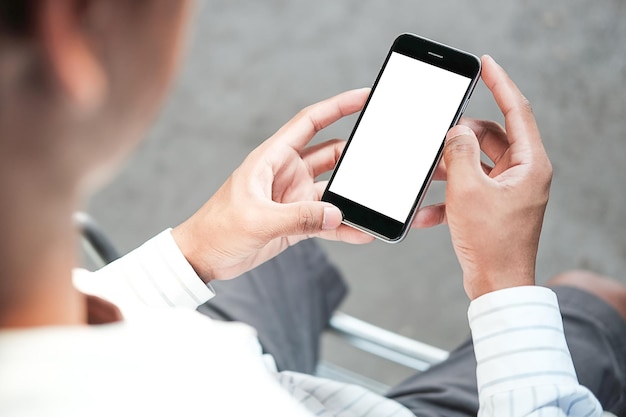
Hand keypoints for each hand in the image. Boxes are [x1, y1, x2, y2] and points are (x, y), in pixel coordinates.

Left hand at [172, 89, 373, 281]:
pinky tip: (362, 232)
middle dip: (356, 155)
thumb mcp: (257, 219)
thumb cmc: (217, 228)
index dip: (338, 107)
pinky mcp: (296, 220)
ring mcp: (294, 197)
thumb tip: (337, 214)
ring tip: (376, 202)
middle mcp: (287, 172)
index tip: (365, 97)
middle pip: (331, 154)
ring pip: (334, 188)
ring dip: (353, 196)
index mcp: (272, 158)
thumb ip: (298, 217)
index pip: (310, 122)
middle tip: (382, 156)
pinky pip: (327, 219)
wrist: (204, 257)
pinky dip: (344, 225)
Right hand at [412, 55, 552, 298]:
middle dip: (459, 137)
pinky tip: (426, 210)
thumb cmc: (491, 243)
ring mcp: (507, 191)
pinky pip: (467, 189)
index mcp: (529, 164)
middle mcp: (522, 174)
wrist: (495, 286)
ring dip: (448, 167)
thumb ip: (459, 153)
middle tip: (438, 136)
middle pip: (489, 137)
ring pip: (474, 162)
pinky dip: (447, 195)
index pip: (516, 111)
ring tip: (425, 173)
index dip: (500, 83)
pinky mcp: (492, 206)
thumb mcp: (468, 191)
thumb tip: (455, 131)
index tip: (485, 64)